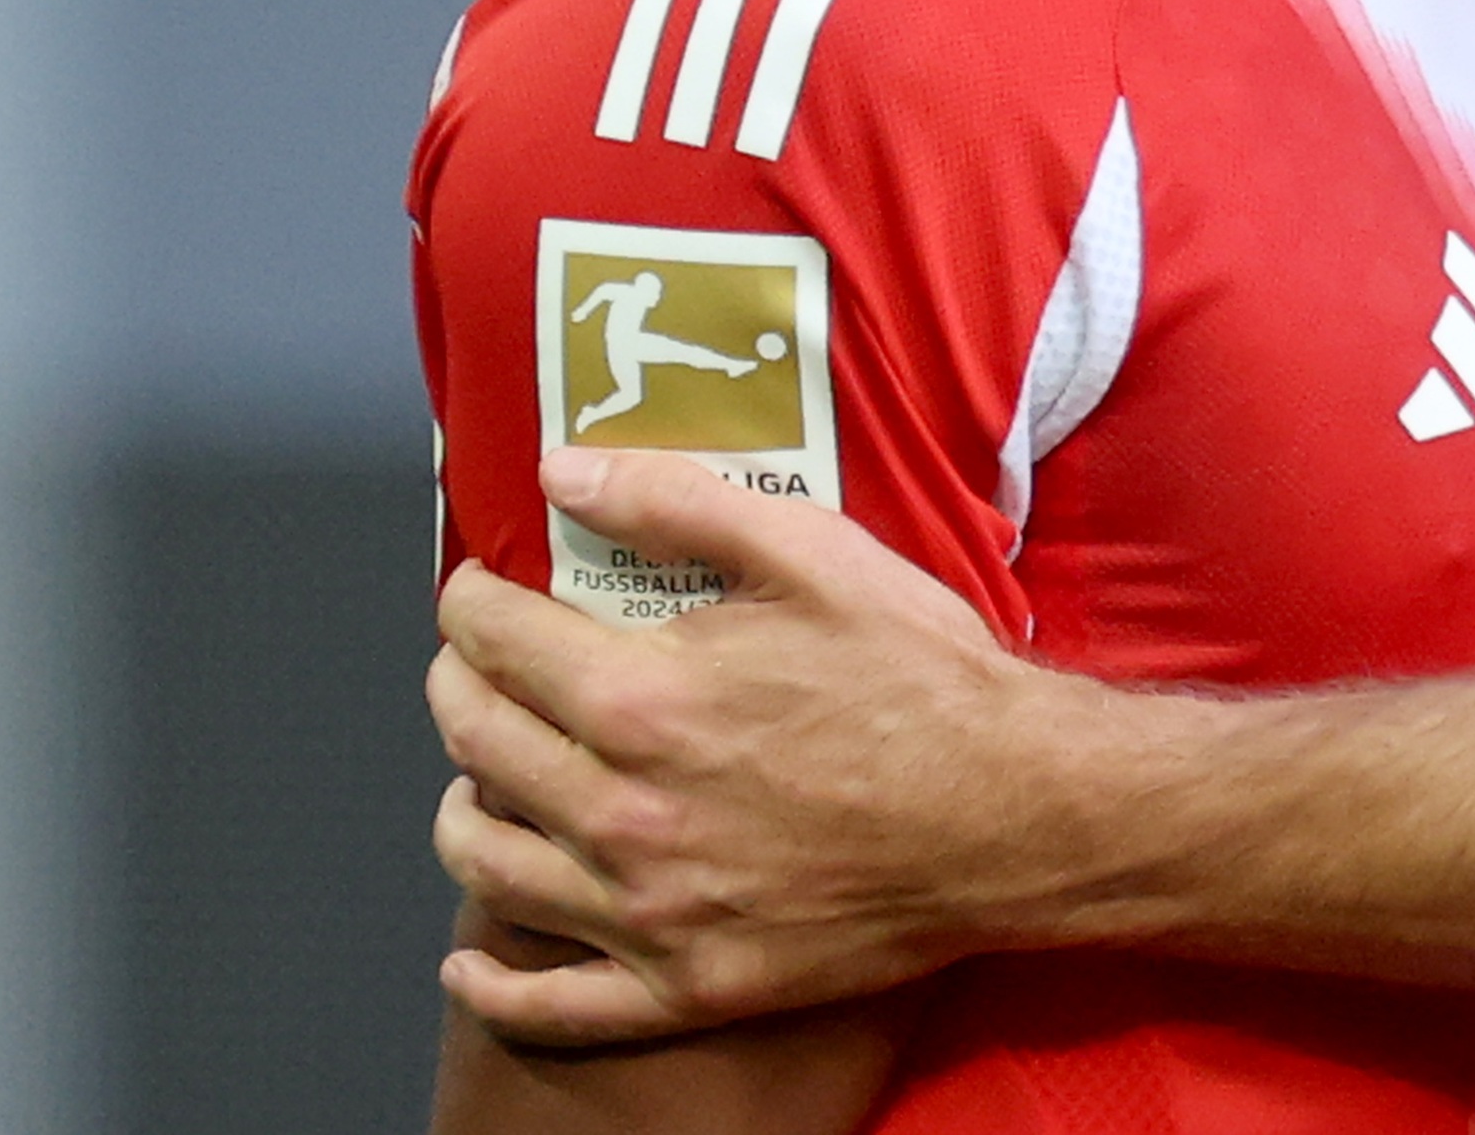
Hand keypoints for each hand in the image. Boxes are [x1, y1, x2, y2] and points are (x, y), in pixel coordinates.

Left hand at [431, 451, 1075, 1042]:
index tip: (481, 591)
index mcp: (642, 701)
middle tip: (482, 665)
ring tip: (482, 780)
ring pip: (487, 867)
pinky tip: (471, 963)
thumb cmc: (923, 681)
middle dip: (459, 687)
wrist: (1015, 814)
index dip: (473, 603)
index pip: (494, 642)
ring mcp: (647, 911)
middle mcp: (621, 814)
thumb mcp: (815, 555)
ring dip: (461, 810)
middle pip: (474, 745)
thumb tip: (565, 472)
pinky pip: (549, 1003)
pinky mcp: (684, 984)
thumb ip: (678, 504)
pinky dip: (493, 985)